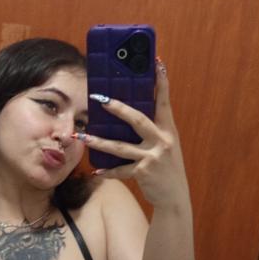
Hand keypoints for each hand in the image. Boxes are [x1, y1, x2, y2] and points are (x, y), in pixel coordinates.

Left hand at [75, 60, 188, 207]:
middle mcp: (162, 141)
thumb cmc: (167, 167)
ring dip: (98, 141)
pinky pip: (120, 170)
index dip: (162, 82)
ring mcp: (152, 157)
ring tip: (83, 135)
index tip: (157, 63)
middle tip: (101, 99)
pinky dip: (108, 172)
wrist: (175, 196)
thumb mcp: (166, 145)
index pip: (164, 101)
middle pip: (137, 119)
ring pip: (120, 147)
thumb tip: (131, 112)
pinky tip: (97, 171)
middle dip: (118, 108)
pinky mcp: (143, 172)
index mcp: (168, 130)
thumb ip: (153, 130)